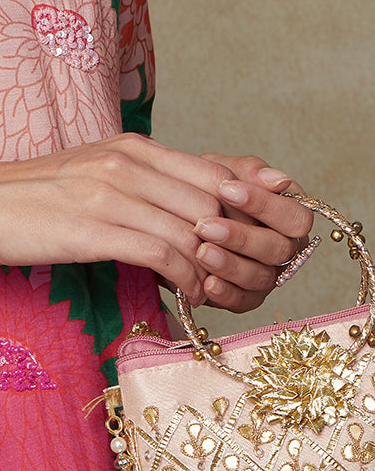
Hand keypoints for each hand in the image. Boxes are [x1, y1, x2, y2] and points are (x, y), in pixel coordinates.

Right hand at [0, 134, 280, 305]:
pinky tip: (185, 294)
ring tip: (216, 291)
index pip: (213, 171)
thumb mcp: (91, 175)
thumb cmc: (28, 198)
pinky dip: (184, 278)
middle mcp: (125, 161)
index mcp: (128, 146)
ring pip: (191, 228)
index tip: (251, 242)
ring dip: (213, 266)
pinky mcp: (92, 227)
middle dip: (235, 243)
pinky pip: (160, 252)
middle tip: (240, 275)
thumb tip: (186, 212)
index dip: (244, 209)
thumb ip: (139, 183)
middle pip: (212, 200)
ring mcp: (108, 191)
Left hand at [193, 154, 312, 312]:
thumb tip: (279, 180)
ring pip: (260, 277)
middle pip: (279, 250)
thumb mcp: (224, 169)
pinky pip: (242, 301)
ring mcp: (267, 274)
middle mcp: (285, 248)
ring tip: (201, 251)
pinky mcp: (246, 297)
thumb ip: (250, 171)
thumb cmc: (208, 185)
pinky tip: (207, 282)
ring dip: (230, 265)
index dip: (264, 204)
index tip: (227, 189)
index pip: (296, 216)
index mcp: (289, 216)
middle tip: (206, 225)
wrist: (174, 210)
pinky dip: (225, 293)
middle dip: (242, 237)